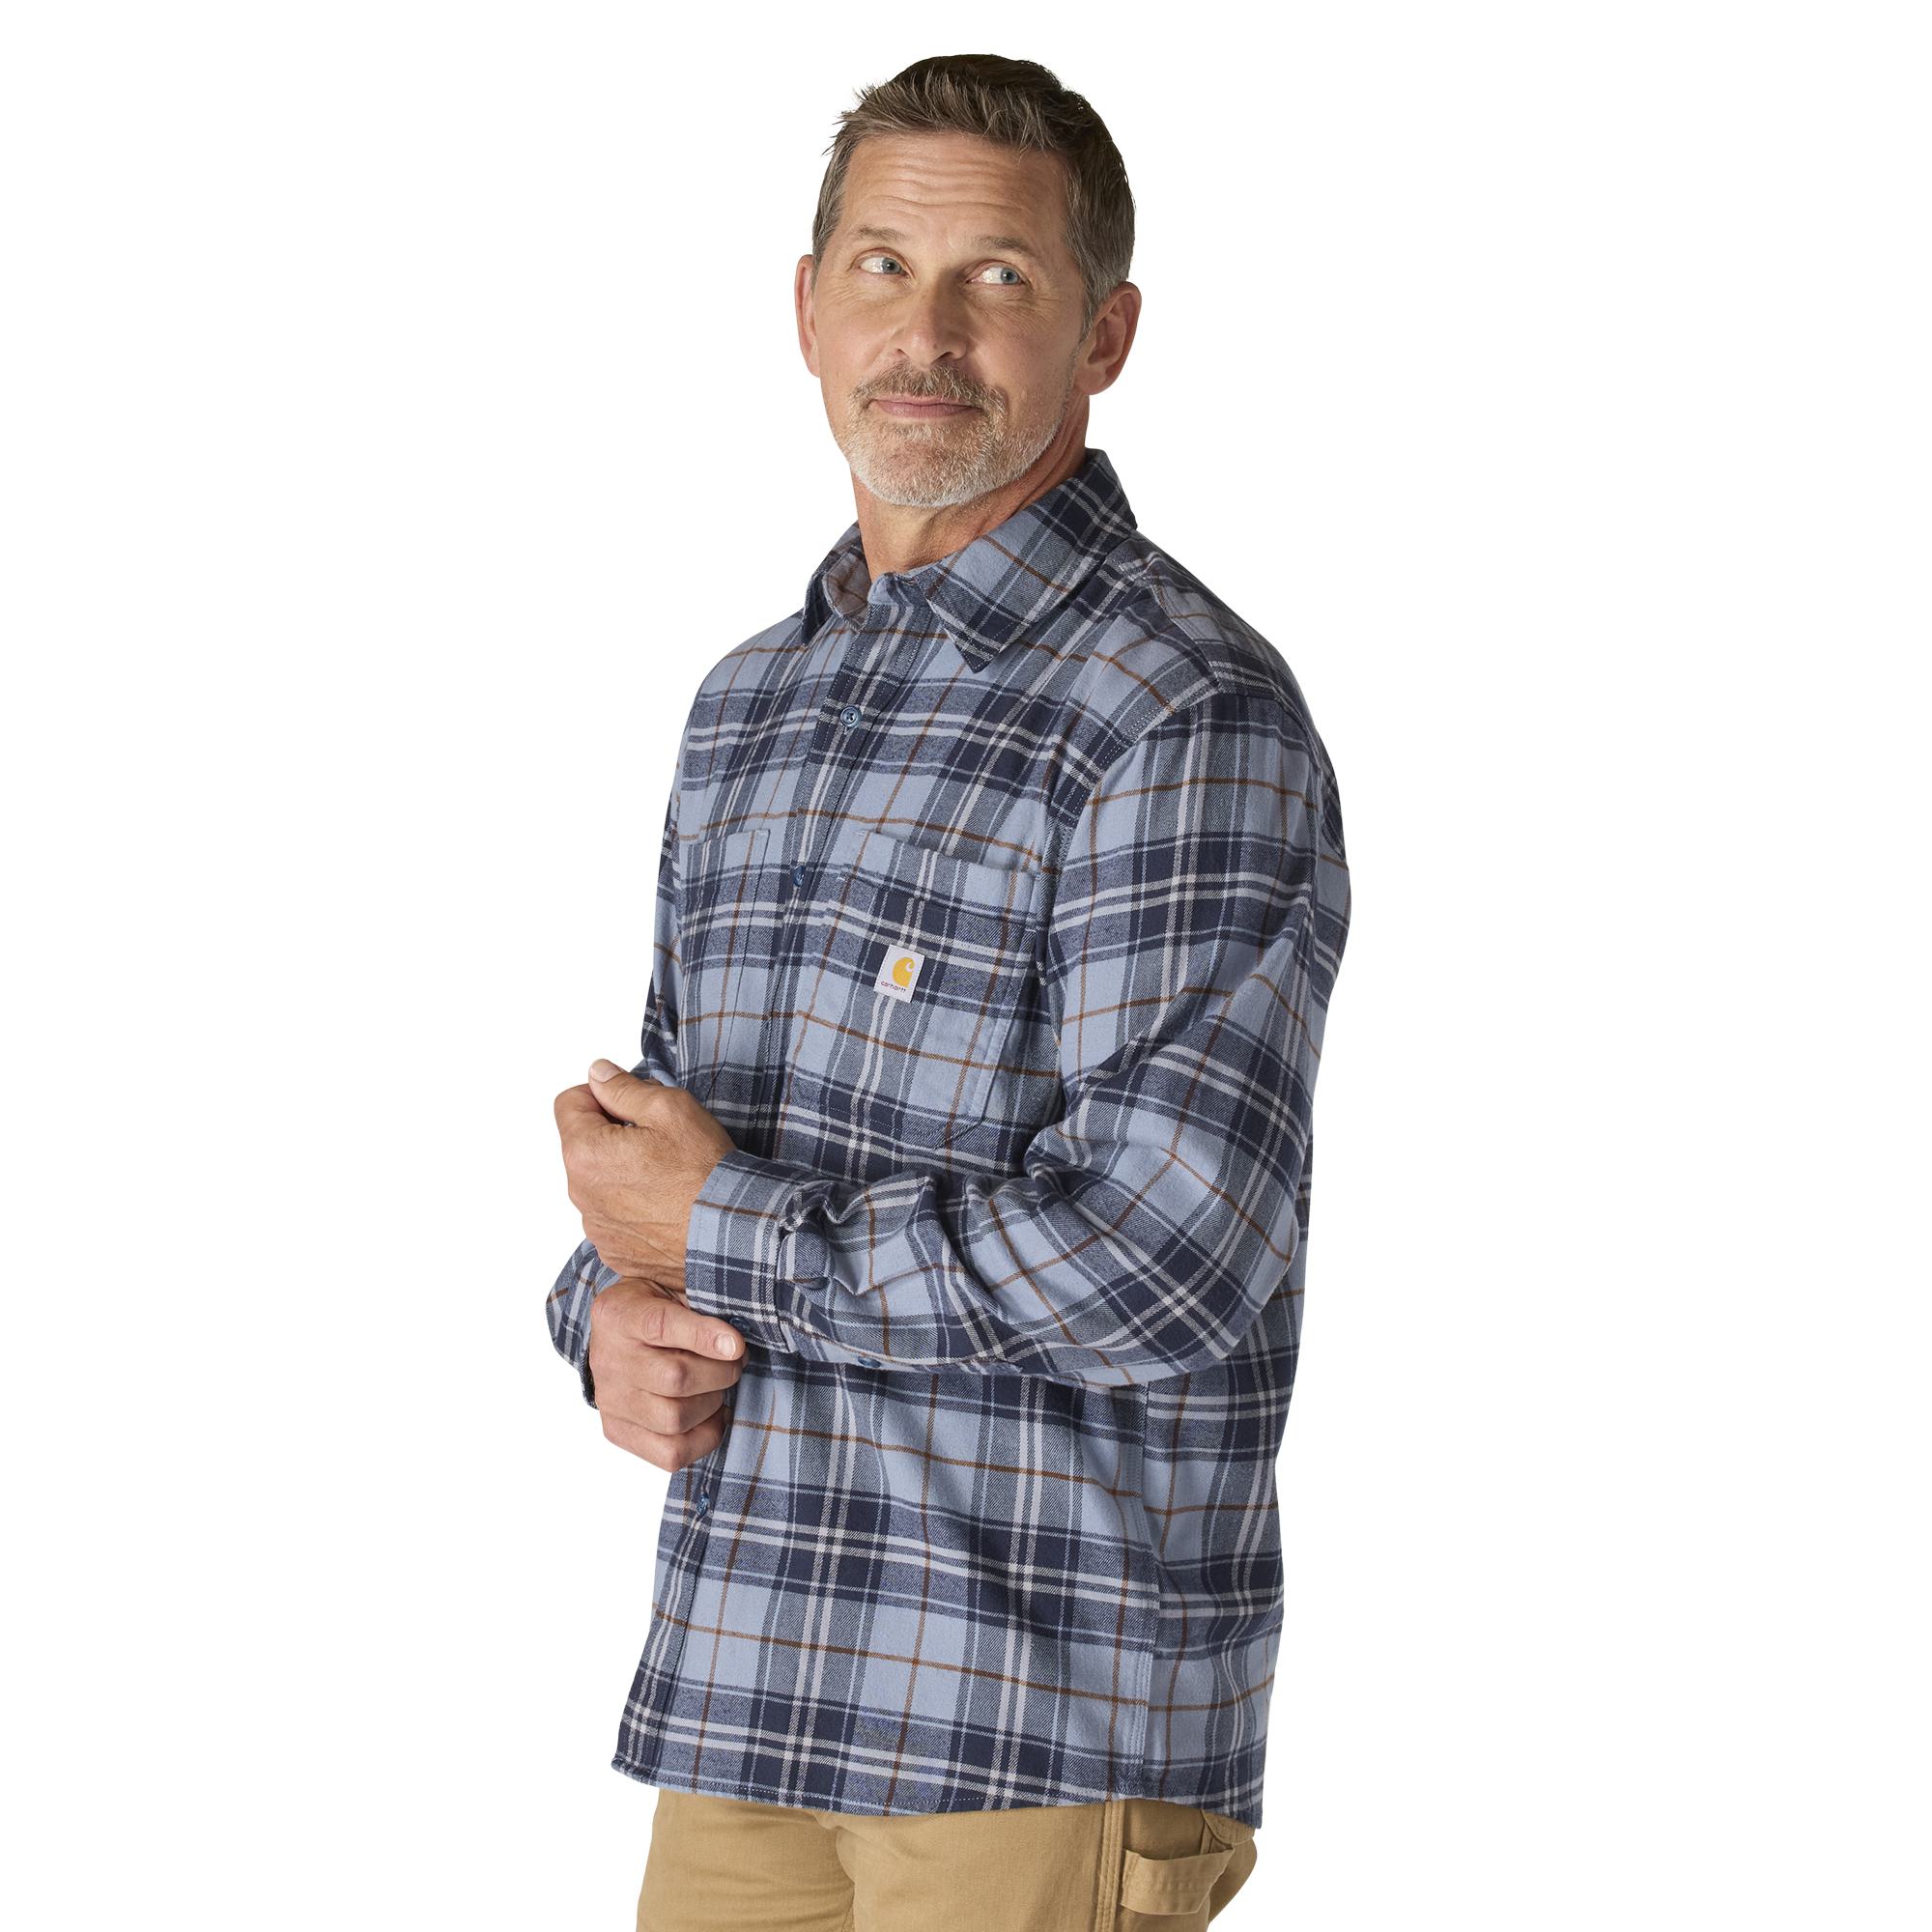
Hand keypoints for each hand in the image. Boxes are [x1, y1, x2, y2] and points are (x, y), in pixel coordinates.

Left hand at [554, 1058, 737, 1298]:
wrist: (731, 1232)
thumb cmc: (703, 1171)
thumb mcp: (669, 1107)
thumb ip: (623, 1088)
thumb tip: (598, 1074)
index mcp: (585, 1153)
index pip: (569, 1103)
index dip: (601, 1094)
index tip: (630, 1102)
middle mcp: (581, 1194)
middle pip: (584, 1144)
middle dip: (612, 1133)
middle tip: (657, 1136)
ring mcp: (598, 1227)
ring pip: (599, 1181)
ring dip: (621, 1170)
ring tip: (665, 1173)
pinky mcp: (616, 1250)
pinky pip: (614, 1216)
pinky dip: (633, 1205)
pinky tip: (665, 1201)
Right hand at [587, 1277, 744, 1470]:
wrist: (614, 1333)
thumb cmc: (655, 1307)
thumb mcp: (672, 1286)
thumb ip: (702, 1302)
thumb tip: (736, 1345)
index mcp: (618, 1313)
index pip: (661, 1325)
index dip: (704, 1337)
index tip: (737, 1345)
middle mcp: (608, 1359)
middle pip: (674, 1378)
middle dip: (721, 1373)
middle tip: (735, 1363)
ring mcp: (610, 1400)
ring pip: (674, 1419)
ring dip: (713, 1404)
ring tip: (719, 1387)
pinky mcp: (617, 1431)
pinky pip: (670, 1453)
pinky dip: (703, 1437)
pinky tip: (711, 1414)